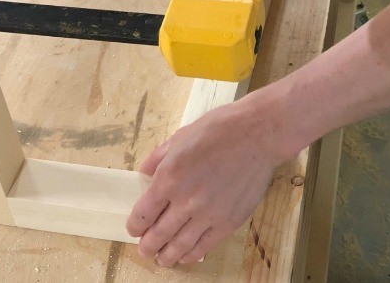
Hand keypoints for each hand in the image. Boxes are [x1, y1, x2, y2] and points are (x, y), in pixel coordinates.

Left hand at [126, 97, 286, 266]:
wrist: (256, 135)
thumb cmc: (217, 130)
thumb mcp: (180, 137)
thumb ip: (158, 157)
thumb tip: (144, 172)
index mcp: (170, 176)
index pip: (144, 211)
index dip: (135, 224)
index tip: (133, 229)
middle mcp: (186, 199)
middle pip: (160, 233)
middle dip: (148, 245)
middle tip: (144, 250)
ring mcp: (209, 214)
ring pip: (181, 245)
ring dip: (167, 255)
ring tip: (161, 259)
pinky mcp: (229, 222)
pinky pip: (206, 245)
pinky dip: (192, 254)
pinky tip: (186, 256)